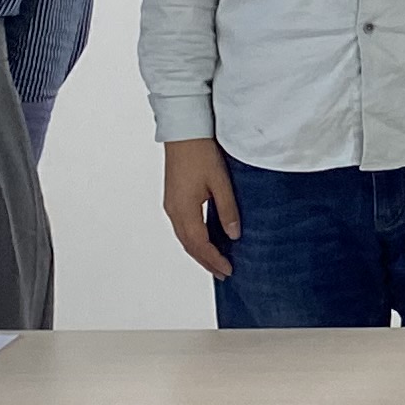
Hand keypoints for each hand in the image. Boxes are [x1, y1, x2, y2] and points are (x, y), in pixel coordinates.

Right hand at [161, 138, 241, 276]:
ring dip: (199, 251)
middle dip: (206, 261)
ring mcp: (171, 205)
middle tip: (223, 273)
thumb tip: (234, 235)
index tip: (228, 271)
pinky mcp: (173, 198)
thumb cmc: (201, 153)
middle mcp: (174, 211)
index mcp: (184, 210)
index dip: (214, 260)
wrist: (184, 131)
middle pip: (189, 245)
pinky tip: (204, 240)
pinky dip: (193, 239)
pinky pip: (182, 227)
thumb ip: (228, 210)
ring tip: (215, 262)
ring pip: (184, 237)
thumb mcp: (221, 182)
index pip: (200, 244)